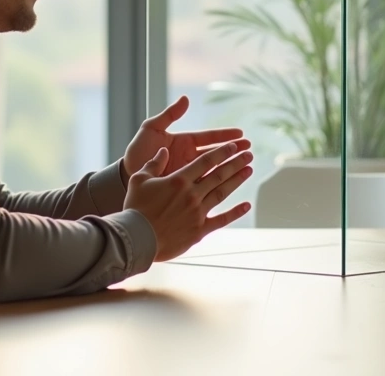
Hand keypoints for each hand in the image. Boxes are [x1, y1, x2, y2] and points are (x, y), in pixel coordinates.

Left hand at [123, 96, 247, 179]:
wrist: (126, 177)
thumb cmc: (138, 152)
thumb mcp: (152, 129)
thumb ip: (169, 115)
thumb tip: (186, 99)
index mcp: (185, 142)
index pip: (209, 138)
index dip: (225, 136)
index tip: (241, 134)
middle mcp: (190, 158)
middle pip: (217, 154)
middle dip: (234, 151)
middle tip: (250, 150)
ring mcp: (189, 173)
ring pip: (215, 169)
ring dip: (231, 167)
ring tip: (248, 165)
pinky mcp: (186, 187)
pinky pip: (205, 186)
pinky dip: (219, 185)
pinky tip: (233, 185)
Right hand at [123, 142, 253, 261]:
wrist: (136, 239)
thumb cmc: (135, 208)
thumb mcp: (139, 180)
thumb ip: (154, 164)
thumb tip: (164, 151)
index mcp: (179, 180)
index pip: (205, 162)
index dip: (221, 152)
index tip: (233, 145)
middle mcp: (192, 194)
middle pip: (219, 174)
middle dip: (235, 162)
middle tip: (248, 154)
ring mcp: (198, 212)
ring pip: (222, 193)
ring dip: (237, 180)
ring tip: (249, 170)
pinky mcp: (200, 230)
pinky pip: (221, 219)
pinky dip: (235, 212)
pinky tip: (246, 205)